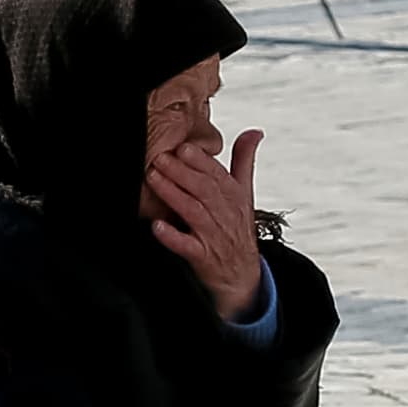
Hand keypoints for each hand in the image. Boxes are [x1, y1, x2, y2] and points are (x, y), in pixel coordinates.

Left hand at [149, 129, 266, 320]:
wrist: (243, 275)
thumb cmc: (238, 229)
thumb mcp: (245, 193)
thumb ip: (244, 160)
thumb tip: (254, 131)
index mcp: (235, 196)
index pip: (218, 175)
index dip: (201, 161)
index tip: (183, 147)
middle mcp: (225, 214)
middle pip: (204, 190)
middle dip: (182, 172)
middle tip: (160, 158)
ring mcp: (214, 236)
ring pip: (194, 212)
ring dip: (173, 195)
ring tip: (153, 179)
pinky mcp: (202, 257)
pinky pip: (187, 246)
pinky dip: (172, 236)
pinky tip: (157, 226)